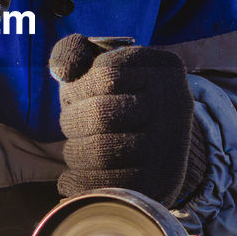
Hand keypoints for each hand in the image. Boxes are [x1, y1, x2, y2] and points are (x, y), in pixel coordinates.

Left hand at [48, 34, 206, 206]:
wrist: (160, 140)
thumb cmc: (118, 95)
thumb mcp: (100, 62)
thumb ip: (74, 52)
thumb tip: (61, 71)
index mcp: (163, 68)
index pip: (106, 75)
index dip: (77, 87)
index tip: (78, 94)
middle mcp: (175, 104)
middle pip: (101, 114)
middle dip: (74, 121)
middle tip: (73, 125)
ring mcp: (170, 146)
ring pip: (101, 150)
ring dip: (75, 152)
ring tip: (76, 150)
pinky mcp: (159, 182)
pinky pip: (109, 183)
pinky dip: (80, 182)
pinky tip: (70, 179)